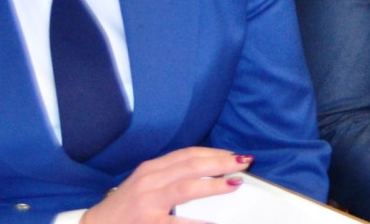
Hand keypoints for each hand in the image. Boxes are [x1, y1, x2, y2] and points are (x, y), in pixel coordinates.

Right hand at [82, 147, 250, 223]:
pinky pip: (177, 223)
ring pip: (186, 187)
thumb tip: (206, 171)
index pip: (188, 154)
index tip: (234, 154)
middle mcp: (150, 180)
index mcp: (151, 168)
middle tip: (244, 162)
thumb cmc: (125, 207)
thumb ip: (170, 176)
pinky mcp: (148, 223)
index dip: (214, 153)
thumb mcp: (145, 184)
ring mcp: (148, 202)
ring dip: (214, 185)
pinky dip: (197, 222)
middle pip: (191, 165)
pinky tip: (214, 223)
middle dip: (220, 162)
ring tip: (234, 183)